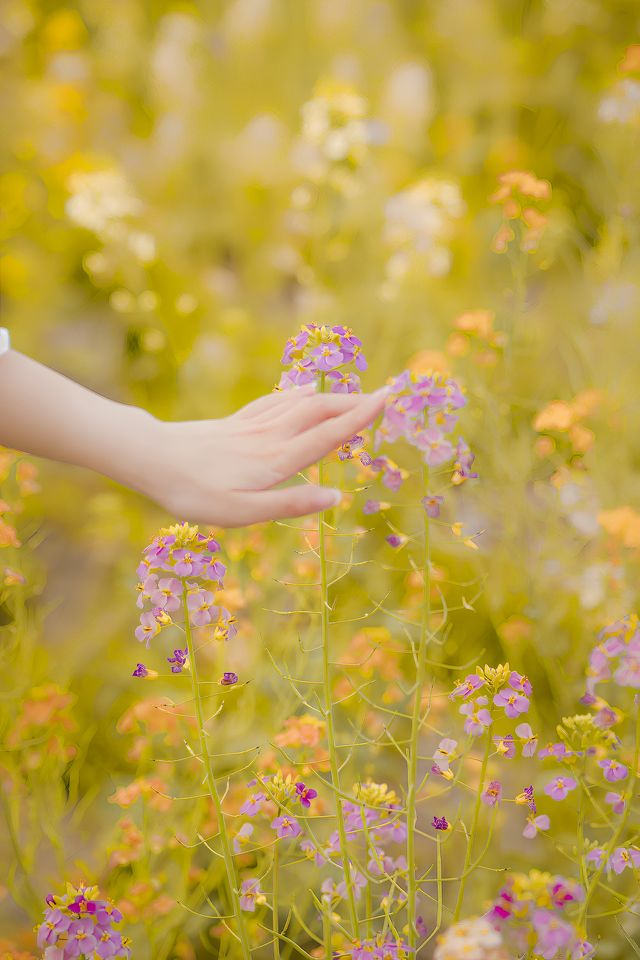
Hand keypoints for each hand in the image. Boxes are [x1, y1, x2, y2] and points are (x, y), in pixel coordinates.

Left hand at [145, 385, 386, 525]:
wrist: (152, 460)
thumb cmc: (196, 494)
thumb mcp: (243, 512)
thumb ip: (290, 504)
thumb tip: (336, 498)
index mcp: (277, 460)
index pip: (329, 435)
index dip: (360, 418)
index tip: (388, 399)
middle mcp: (271, 437)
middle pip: (321, 412)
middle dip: (355, 402)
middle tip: (386, 394)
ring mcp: (253, 427)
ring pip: (302, 404)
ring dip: (333, 398)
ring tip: (357, 395)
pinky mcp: (237, 423)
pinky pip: (277, 403)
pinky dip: (299, 395)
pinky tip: (305, 391)